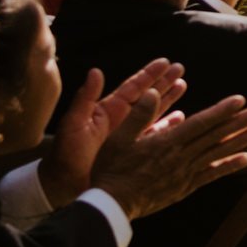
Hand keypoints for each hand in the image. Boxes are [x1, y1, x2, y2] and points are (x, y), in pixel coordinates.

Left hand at [40, 59, 187, 203]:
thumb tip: (95, 71)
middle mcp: (121, 119)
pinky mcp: (133, 150)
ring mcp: (128, 134)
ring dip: (168, 99)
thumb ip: (85, 98)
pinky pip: (154, 134)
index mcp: (108, 110)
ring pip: (153, 112)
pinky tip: (179, 118)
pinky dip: (168, 125)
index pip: (133, 87)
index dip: (149, 74)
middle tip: (180, 68)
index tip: (165, 62)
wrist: (64, 184)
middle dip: (164, 82)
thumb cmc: (65, 153)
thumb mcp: (73, 123)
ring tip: (182, 86)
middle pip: (147, 96)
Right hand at [87, 92, 246, 220]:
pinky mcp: (184, 188)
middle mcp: (180, 157)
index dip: (221, 111)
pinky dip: (229, 167)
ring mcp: (184, 173)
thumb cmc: (111, 169)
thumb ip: (139, 115)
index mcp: (166, 142)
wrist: (110, 205)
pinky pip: (211, 175)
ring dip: (240, 142)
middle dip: (238, 123)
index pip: (200, 123)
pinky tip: (246, 159)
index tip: (240, 100)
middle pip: (214, 137)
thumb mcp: (118, 139)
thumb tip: (152, 91)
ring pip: (217, 154)